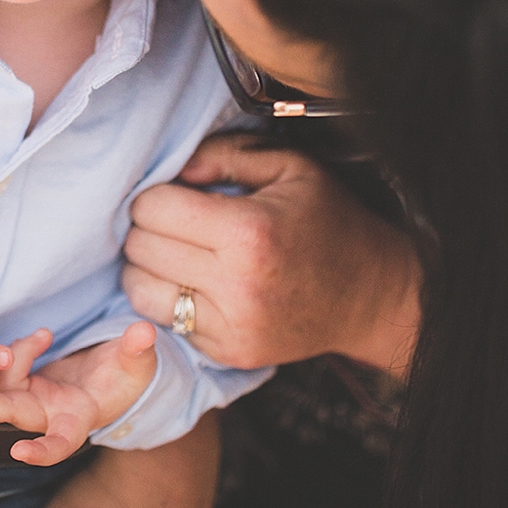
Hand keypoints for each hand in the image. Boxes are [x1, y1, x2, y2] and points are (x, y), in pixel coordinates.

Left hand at [0, 323, 157, 465]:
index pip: (59, 443)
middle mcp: (49, 416)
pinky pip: (3, 370)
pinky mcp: (22, 383)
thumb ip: (137, 349)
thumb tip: (144, 332)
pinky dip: (14, 351)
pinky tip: (41, 336)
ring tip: (43, 337)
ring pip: (2, 386)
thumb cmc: (129, 373)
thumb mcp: (137, 362)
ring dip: (8, 361)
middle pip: (12, 414)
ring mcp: (32, 400)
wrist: (114, 370)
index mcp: (78, 421)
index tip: (19, 452)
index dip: (40, 450)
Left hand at [122, 132, 420, 372]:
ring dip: (146, 267)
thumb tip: (176, 167)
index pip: (154, 208)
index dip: (155, 195)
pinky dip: (167, 299)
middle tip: (171, 221)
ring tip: (173, 252)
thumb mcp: (290, 167)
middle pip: (141, 248)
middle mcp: (236, 285)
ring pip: (140, 291)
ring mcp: (231, 326)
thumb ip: (227, 155)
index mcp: (249, 232)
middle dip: (146, 228)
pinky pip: (165, 322)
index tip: (173, 194)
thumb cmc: (328, 222)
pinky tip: (191, 282)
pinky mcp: (228, 352)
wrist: (367, 295)